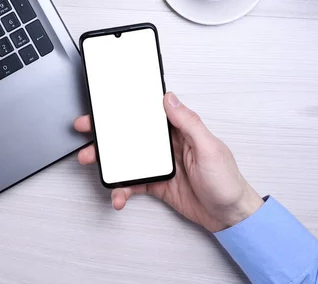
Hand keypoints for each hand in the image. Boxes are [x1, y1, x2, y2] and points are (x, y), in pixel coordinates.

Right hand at [75, 92, 263, 231]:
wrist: (230, 217)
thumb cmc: (227, 181)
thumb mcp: (210, 148)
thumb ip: (188, 123)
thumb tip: (169, 99)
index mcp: (180, 131)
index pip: (149, 114)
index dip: (127, 107)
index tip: (107, 104)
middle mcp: (167, 145)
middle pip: (131, 134)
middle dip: (106, 132)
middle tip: (87, 128)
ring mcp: (160, 165)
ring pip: (126, 158)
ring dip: (108, 161)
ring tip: (92, 163)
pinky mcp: (156, 184)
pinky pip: (133, 183)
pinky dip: (122, 189)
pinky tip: (118, 195)